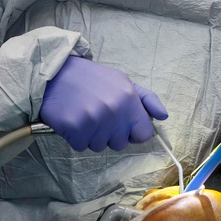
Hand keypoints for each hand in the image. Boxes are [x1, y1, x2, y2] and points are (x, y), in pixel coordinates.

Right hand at [40, 56, 167, 151]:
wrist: (56, 73)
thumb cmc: (92, 79)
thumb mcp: (124, 82)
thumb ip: (146, 100)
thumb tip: (164, 117)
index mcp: (129, 98)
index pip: (144, 134)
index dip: (133, 132)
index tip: (123, 125)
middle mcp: (114, 110)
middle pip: (120, 144)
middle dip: (110, 134)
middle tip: (99, 115)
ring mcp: (94, 120)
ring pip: (100, 147)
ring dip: (92, 136)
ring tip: (85, 114)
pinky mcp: (74, 128)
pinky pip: (81, 147)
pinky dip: (76, 138)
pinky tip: (73, 119)